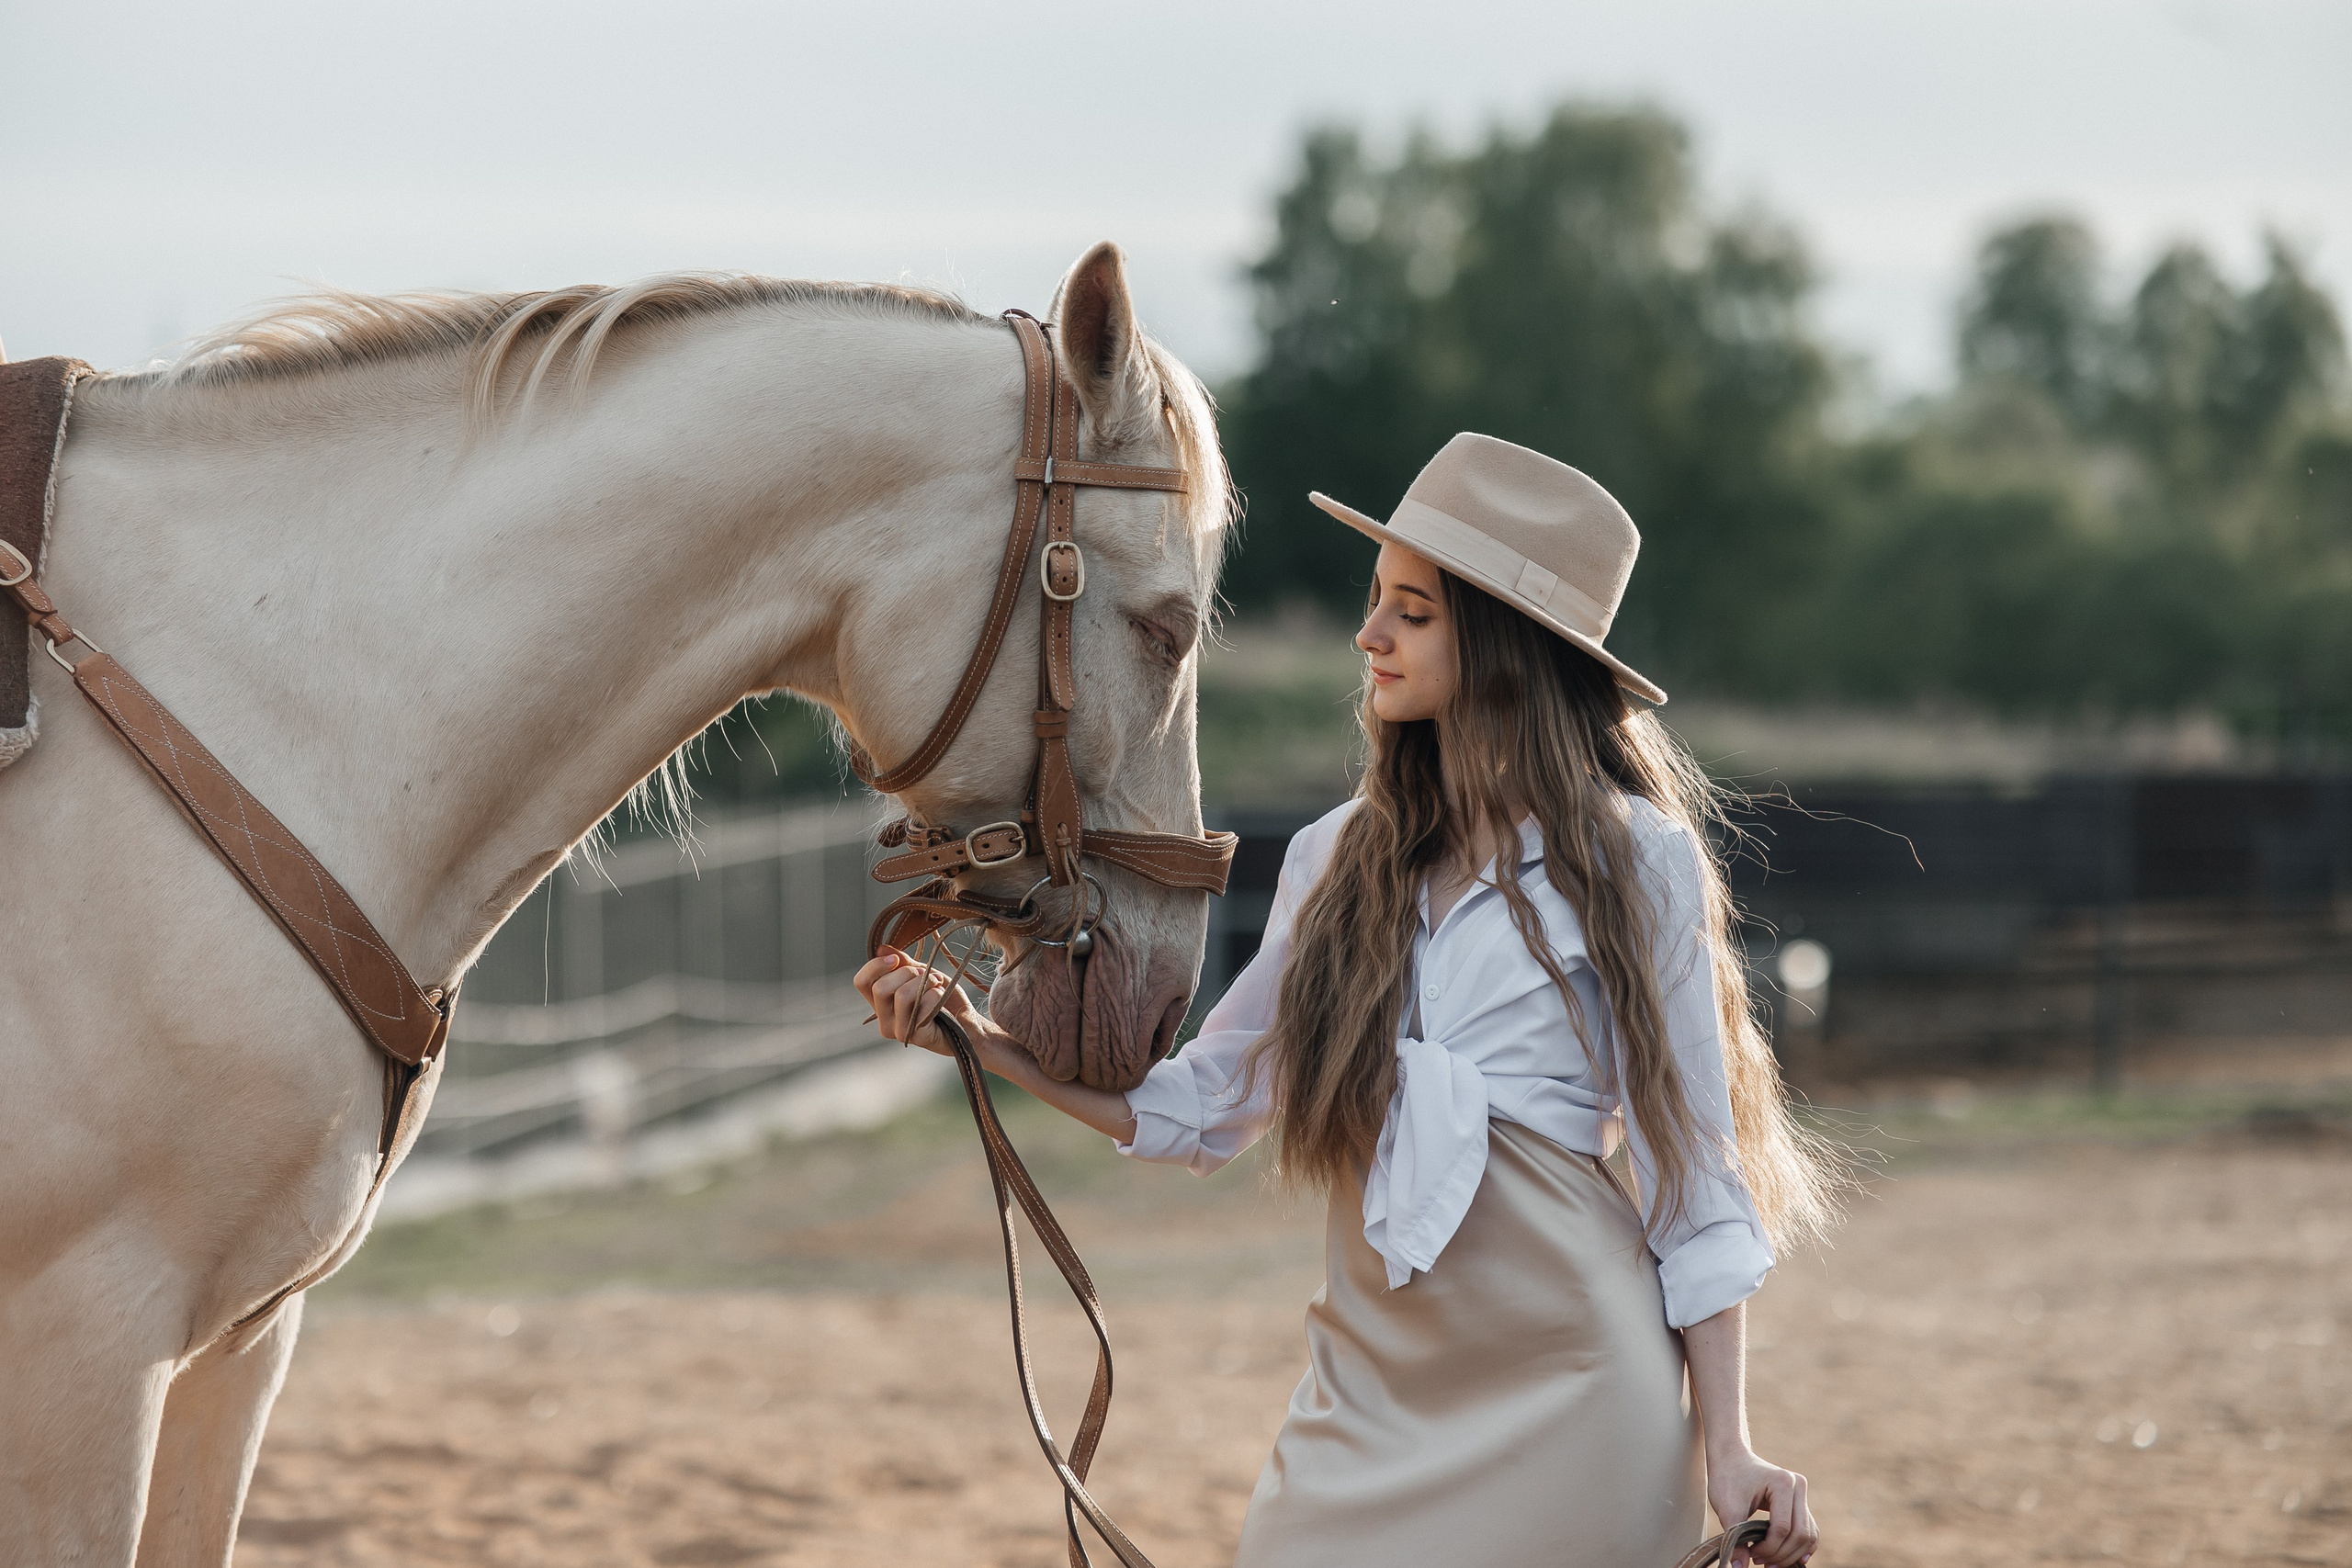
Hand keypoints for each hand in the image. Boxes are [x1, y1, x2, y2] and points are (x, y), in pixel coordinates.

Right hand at [853, 948, 986, 1056]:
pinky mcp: (915, 1036)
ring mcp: (898, 1030)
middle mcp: (884, 1019)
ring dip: (924, 982)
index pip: (861, 982)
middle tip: (925, 974)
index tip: (896, 959)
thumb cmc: (943, 998)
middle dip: (906, 973)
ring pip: (901, 996)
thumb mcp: (922, 974)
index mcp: (881, 1003)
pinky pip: (922, 1007)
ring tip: (937, 984)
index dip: (876, 966)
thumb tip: (881, 949)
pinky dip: (935, 994)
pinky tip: (941, 998)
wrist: (967, 1022)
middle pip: (880, 988)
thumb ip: (902, 963)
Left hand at [1707, 1448, 1815, 1565]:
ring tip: (1769, 1562)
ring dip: (1791, 1554)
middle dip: (1781, 1554)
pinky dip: (1800, 1546)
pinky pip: (1808, 1529)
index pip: (1782, 1527)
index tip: (1751, 1553)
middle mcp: (1798, 1486)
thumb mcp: (1726, 1508)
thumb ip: (1735, 1538)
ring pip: (1808, 1535)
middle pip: (1800, 1533)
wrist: (1730, 1458)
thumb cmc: (1727, 1478)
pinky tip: (1789, 1559)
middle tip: (1759, 1561)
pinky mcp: (1800, 1502)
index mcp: (1782, 1483)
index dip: (1768, 1547)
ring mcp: (1801, 1493)